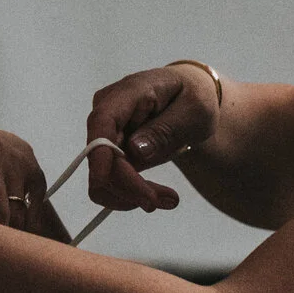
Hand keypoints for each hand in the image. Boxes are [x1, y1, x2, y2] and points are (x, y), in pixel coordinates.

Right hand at [83, 65, 209, 214]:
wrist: (189, 99)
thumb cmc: (194, 97)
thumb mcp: (194, 110)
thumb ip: (166, 129)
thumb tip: (134, 149)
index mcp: (129, 92)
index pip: (103, 122)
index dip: (99, 152)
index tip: (105, 181)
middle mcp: (107, 111)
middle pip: (101, 157)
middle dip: (129, 185)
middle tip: (170, 200)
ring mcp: (106, 132)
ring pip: (102, 176)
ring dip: (131, 195)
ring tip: (168, 199)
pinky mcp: (110, 151)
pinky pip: (111, 180)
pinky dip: (132, 193)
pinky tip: (158, 195)